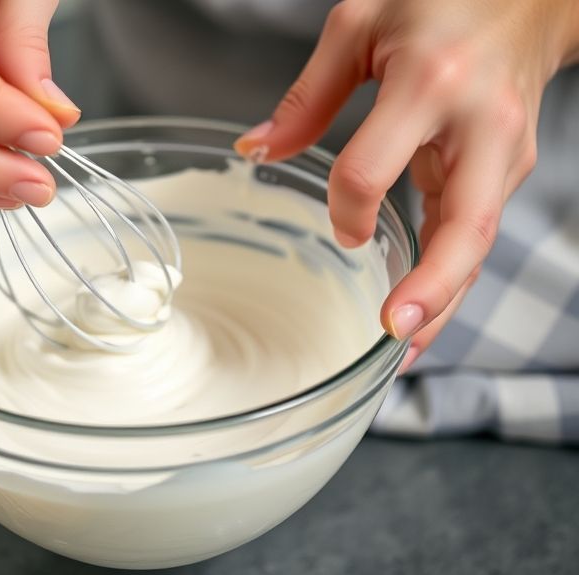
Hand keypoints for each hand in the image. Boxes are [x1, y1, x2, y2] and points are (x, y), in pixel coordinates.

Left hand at [235, 0, 578, 368]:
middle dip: (432, 287)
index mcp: (431, 83)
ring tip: (408, 351)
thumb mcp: (359, 26)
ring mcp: (503, 155)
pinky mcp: (507, 172)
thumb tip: (255, 150)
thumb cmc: (439, 4)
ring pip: (477, 244)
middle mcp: (479, 126)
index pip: (372, 168)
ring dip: (444, 301)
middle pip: (465, 225)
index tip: (336, 225)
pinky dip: (451, 280)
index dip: (343, 206)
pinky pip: (476, 235)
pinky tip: (424, 315)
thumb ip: (307, 96)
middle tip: (394, 332)